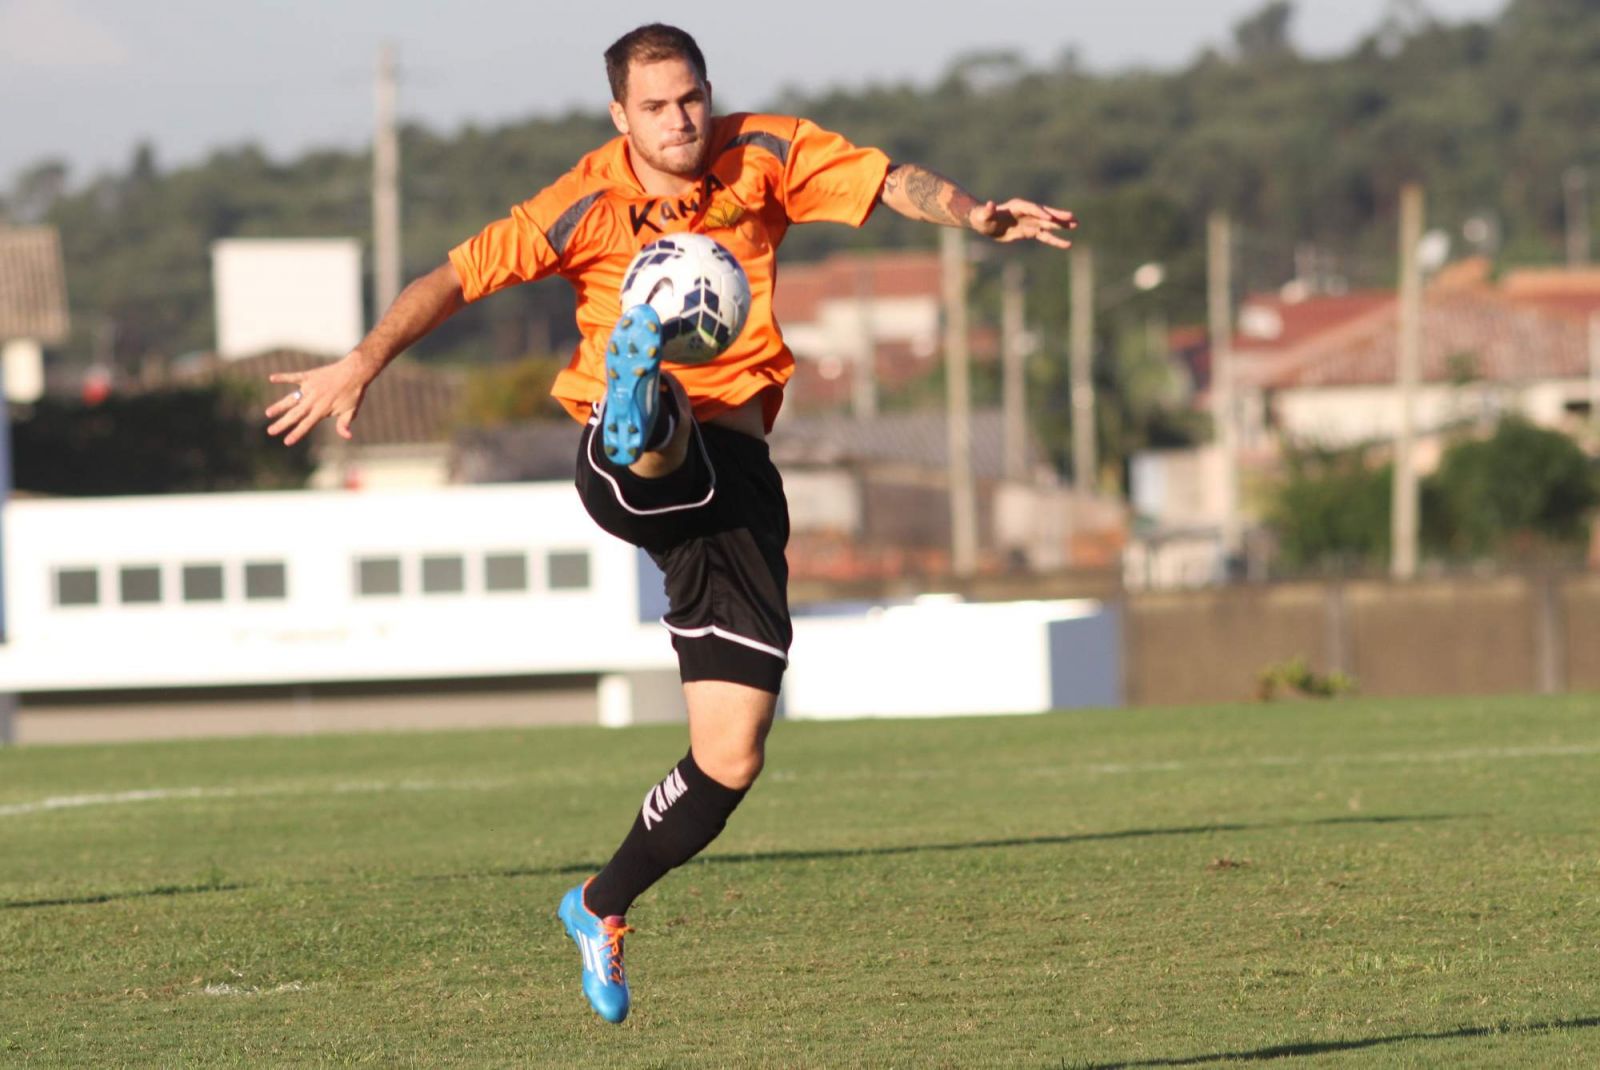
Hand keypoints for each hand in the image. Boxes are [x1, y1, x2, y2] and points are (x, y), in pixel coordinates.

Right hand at [265, 351, 379, 445]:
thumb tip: (347, 436)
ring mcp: (310, 388)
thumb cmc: (354, 393)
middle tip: (270, 431)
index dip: (296, 433)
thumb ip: (344, 423)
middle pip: (295, 414)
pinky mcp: (309, 376)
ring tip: (268, 413)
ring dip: (279, 406)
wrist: (355, 372)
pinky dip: (283, 377)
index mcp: (322, 410)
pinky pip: (294, 377)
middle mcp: (313, 400)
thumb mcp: (351, 410)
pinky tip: (272, 378)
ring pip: (291, 398)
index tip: (286, 442)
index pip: (307, 425)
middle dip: (282, 424)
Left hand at [969, 199, 1076, 247]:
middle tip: (1072, 217)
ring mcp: (1030, 222)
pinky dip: (1055, 240)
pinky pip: (1045, 236)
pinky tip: (1067, 244)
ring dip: (1062, 225)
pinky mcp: (1030, 232)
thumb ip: (988, 210)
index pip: (1032, 209)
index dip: (1040, 213)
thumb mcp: (984, 215)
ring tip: (1076, 225)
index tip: (1049, 219)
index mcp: (1018, 206)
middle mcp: (1027, 212)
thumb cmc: (983, 217)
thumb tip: (990, 204)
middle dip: (1057, 216)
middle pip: (1045, 213)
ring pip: (1049, 224)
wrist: (985, 223)